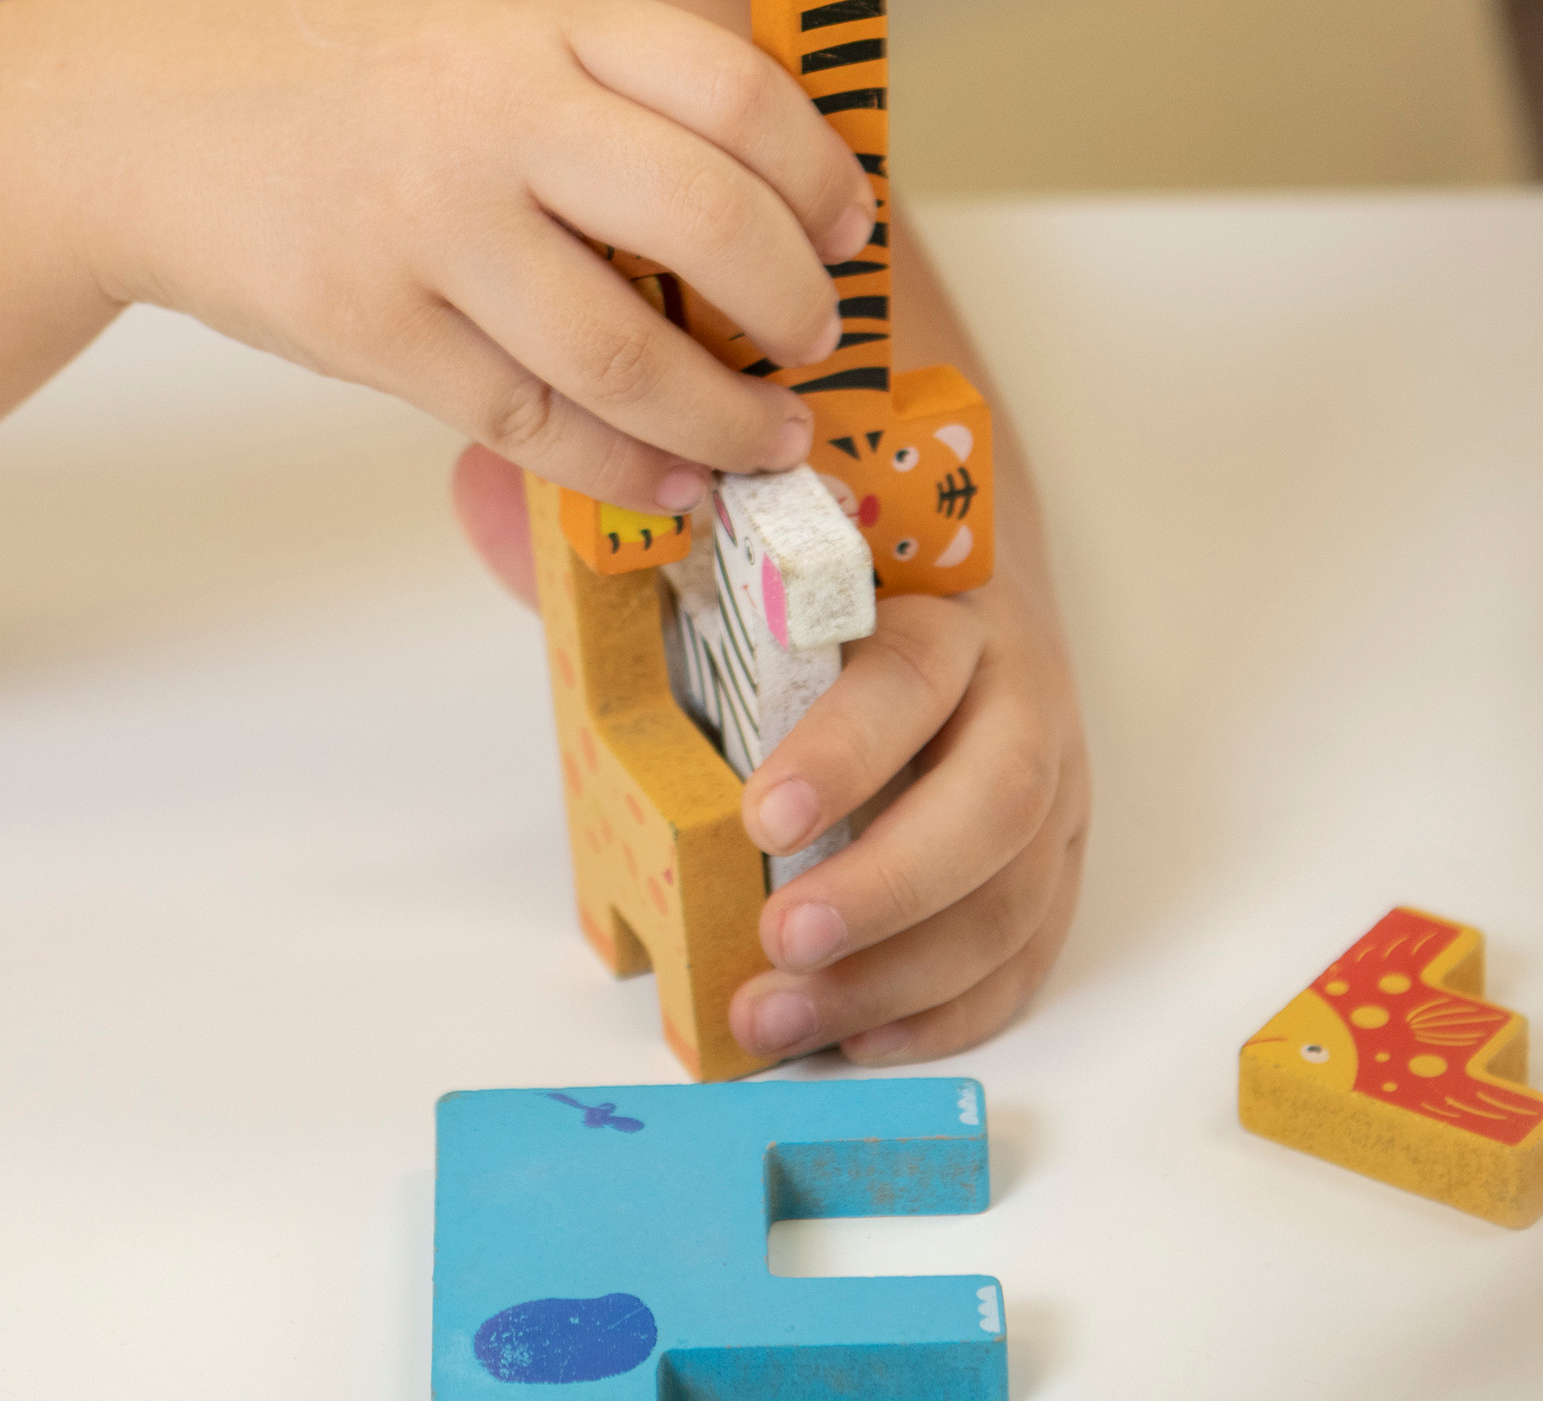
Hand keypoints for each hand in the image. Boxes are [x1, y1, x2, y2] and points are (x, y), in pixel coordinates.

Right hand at [68, 0, 873, 510]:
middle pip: (709, 220)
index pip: (734, 88)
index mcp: (535, 15)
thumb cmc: (320, 58)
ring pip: (626, 351)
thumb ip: (599, 78)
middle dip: (792, 306)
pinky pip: (530, 420)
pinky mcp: (368, 328)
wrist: (128, 105)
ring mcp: (427, 224)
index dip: (817, 174)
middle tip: (812, 345)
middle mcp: (492, 109)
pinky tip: (664, 478)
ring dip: (724, 419)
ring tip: (763, 441)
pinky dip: (621, 465)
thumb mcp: (473, 12)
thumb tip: (753, 197)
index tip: (844, 230)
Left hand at [452, 443, 1089, 1061]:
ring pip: (1010, 897)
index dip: (843, 751)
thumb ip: (648, 532)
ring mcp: (1054, 785)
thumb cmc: (834, 559)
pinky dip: (949, 1011)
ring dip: (897, 977)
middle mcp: (1019, 694)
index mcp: (944, 605)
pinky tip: (858, 1038)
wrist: (962, 559)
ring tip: (777, 1018)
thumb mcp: (758, 529)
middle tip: (777, 939)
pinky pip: (1026, 951)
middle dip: (886, 888)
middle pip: (990, 807)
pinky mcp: (1056, 858)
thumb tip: (486, 503)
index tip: (757, 815)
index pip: (909, 678)